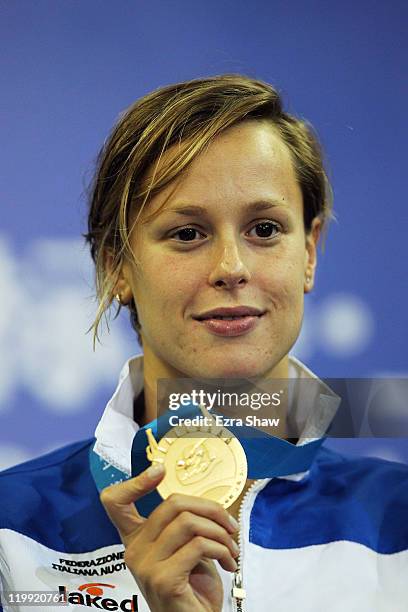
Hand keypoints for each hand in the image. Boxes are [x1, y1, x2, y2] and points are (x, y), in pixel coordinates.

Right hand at [100, 463, 239, 611]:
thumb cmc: (193, 587)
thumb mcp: (186, 549)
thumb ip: (184, 524)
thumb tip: (207, 503)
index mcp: (136, 539)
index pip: (115, 502)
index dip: (134, 482)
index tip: (158, 470)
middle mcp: (134, 550)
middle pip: (172, 504)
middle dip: (210, 509)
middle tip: (230, 526)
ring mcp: (145, 565)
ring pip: (188, 522)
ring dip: (220, 533)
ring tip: (231, 548)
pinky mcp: (162, 579)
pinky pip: (199, 545)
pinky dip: (222, 550)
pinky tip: (229, 563)